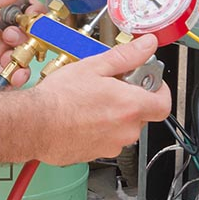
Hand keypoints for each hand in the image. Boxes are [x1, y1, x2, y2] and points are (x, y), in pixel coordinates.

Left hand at [0, 0, 39, 84]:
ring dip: (21, 61)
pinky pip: (7, 75)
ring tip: (12, 61)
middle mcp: (0, 33)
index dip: (34, 17)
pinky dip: (9, 76)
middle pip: (28, 38)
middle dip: (27, 41)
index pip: (26, 14)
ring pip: (21, 58)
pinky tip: (2, 73)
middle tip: (11, 39)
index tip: (35, 19)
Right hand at [27, 33, 171, 165]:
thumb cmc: (59, 98)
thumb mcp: (94, 66)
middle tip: (109, 86)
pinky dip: (97, 129)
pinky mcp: (95, 154)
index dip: (159, 90)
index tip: (147, 81)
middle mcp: (126, 130)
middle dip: (129, 100)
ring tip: (89, 101)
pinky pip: (105, 140)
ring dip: (112, 116)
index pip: (164, 103)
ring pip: (122, 128)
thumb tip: (147, 45)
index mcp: (130, 106)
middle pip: (141, 114)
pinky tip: (80, 116)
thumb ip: (126, 56)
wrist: (34, 124)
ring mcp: (111, 145)